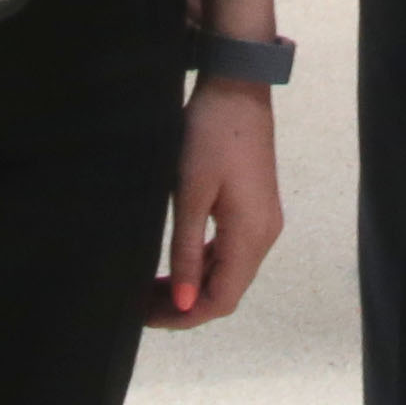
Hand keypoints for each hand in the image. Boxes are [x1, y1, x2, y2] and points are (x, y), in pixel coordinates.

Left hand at [151, 82, 281, 325]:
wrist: (237, 87)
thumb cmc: (210, 135)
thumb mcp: (190, 194)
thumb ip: (188, 252)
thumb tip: (186, 305)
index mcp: (251, 235)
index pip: (221, 300)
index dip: (184, 317)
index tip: (145, 317)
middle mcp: (265, 235)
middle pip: (226, 291)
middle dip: (185, 305)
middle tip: (140, 304)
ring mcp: (264, 221)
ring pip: (230, 273)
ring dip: (194, 286)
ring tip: (153, 287)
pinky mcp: (257, 208)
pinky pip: (232, 251)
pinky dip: (206, 266)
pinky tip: (179, 264)